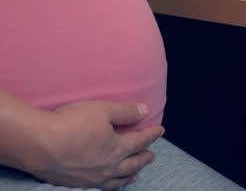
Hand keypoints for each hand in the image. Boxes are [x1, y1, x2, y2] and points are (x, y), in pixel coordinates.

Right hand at [29, 101, 162, 190]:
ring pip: (118, 179)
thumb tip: (145, 110)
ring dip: (130, 175)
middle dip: (144, 158)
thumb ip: (125, 112)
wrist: (38, 145)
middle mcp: (108, 166)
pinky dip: (111, 185)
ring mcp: (93, 178)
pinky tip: (108, 183)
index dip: (151, 135)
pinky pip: (101, 187)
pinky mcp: (76, 184)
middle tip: (152, 156)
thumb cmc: (71, 123)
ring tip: (136, 175)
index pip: (140, 141)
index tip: (160, 131)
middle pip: (132, 163)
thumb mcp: (102, 110)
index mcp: (117, 148)